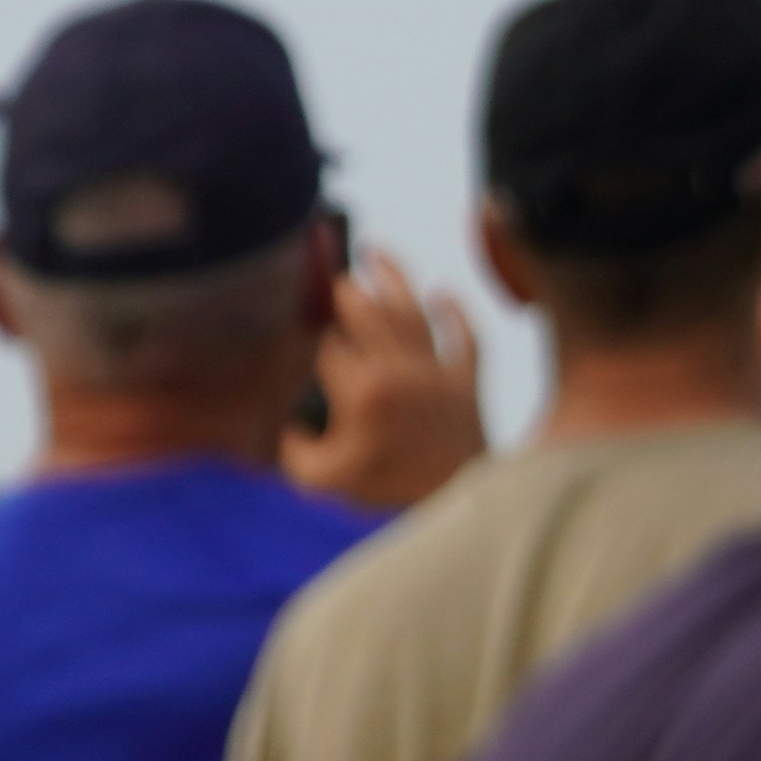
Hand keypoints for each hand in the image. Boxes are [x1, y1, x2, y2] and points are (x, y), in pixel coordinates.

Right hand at [287, 246, 487, 513]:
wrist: (455, 508)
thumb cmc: (386, 494)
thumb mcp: (322, 481)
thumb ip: (295, 449)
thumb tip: (292, 424)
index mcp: (362, 392)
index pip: (330, 344)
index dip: (314, 333)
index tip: (305, 327)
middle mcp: (400, 371)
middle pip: (368, 311)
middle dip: (347, 291)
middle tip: (335, 279)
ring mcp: (437, 372)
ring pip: (413, 310)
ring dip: (394, 276)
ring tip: (376, 253)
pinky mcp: (468, 381)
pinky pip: (467, 336)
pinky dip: (457, 311)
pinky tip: (443, 292)